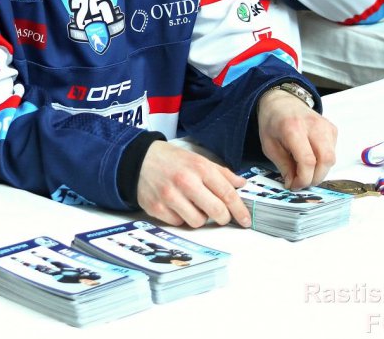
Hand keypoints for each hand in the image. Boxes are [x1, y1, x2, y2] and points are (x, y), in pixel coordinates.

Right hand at [136, 142, 251, 228]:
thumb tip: (241, 184)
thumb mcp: (197, 159)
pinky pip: (179, 223)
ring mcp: (169, 196)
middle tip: (220, 215)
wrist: (137, 159)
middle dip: (223, 217)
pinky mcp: (156, 208)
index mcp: (199, 168)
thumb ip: (221, 173)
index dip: (240, 209)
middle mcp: (185, 182)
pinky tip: (176, 206)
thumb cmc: (171, 160)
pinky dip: (181, 218)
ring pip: (198, 222)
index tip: (246, 220)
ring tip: (192, 206)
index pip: (227, 193)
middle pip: (216, 212)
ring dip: (199, 217)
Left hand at [257, 87, 337, 189]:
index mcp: (293, 128)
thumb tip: (293, 184)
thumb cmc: (273, 123)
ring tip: (304, 171)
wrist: (282, 102)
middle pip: (326, 160)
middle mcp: (313, 125)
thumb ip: (282, 165)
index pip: (308, 161)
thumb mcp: (269, 145)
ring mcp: (326, 126)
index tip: (295, 185)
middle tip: (301, 182)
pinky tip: (310, 158)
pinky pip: (333, 152)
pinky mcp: (332, 129)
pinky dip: (323, 161)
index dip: (303, 179)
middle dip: (315, 178)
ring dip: (320, 171)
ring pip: (332, 158)